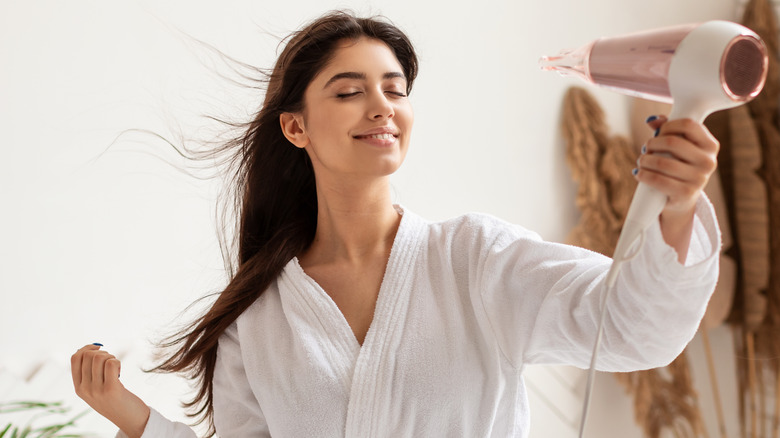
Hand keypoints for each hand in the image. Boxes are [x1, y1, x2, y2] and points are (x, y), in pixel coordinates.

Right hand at [71, 344, 150, 437]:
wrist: (129, 419)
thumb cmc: (115, 400)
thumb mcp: (96, 390)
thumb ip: (91, 374)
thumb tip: (93, 348)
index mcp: (78, 388)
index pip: (75, 358)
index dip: (87, 348)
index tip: (98, 348)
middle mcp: (84, 389)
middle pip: (88, 355)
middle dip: (102, 352)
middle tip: (111, 361)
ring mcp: (96, 390)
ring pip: (99, 358)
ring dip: (110, 357)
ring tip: (116, 367)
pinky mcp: (111, 389)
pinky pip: (111, 364)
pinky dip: (117, 362)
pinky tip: (120, 372)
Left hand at [636, 116, 718, 260]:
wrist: (682, 198)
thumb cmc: (679, 165)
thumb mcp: (678, 146)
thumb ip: (668, 129)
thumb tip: (652, 120)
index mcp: (710, 145)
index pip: (689, 125)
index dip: (669, 125)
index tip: (659, 132)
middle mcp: (708, 162)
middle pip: (672, 142)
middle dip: (652, 143)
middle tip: (646, 148)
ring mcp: (699, 179)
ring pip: (662, 162)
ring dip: (645, 160)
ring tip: (641, 161)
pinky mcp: (686, 194)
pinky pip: (658, 180)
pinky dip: (644, 175)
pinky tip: (639, 173)